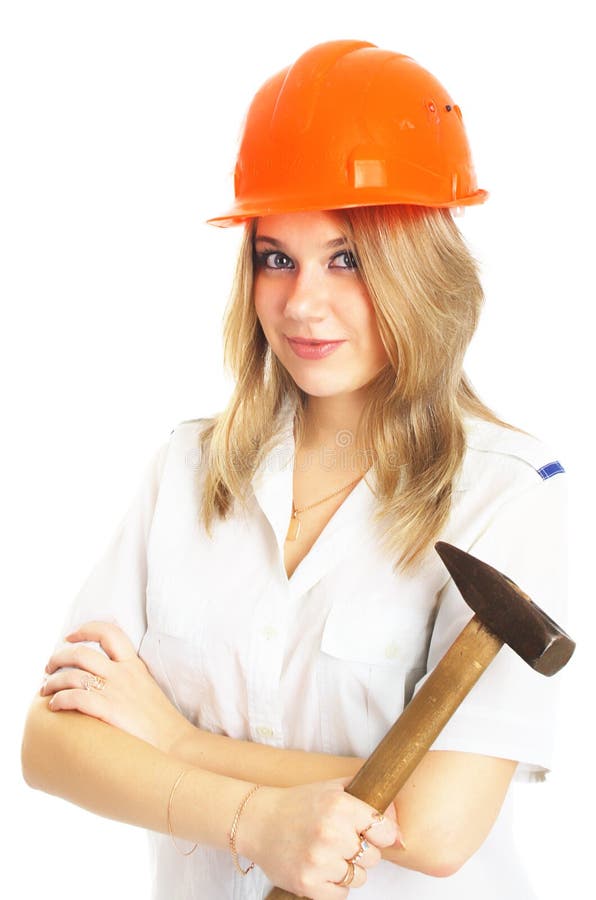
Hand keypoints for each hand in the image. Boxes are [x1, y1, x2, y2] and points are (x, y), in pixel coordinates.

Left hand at [41, 621, 190, 752]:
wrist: (175, 744)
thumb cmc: (160, 724)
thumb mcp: (146, 688)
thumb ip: (128, 679)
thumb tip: (103, 680)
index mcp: (134, 665)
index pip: (109, 632)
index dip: (86, 629)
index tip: (70, 637)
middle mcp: (123, 673)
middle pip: (81, 652)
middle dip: (58, 657)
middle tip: (49, 667)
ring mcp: (116, 691)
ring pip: (73, 674)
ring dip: (52, 681)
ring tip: (45, 690)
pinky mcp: (109, 710)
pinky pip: (75, 697)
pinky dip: (59, 699)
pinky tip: (54, 706)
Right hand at [240, 777, 402, 898]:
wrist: (258, 821)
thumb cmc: (298, 804)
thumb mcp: (332, 788)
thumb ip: (366, 794)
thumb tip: (398, 813)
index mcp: (339, 805)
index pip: (384, 830)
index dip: (381, 833)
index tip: (372, 833)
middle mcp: (331, 833)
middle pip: (373, 857)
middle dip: (362, 850)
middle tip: (342, 841)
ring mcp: (319, 860)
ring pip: (359, 877)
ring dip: (348, 868)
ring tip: (329, 854)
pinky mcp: (308, 884)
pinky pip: (341, 894)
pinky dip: (335, 885)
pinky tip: (322, 868)